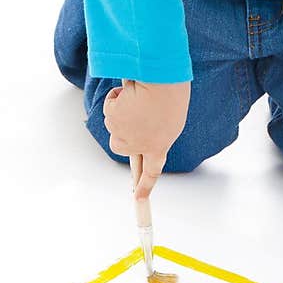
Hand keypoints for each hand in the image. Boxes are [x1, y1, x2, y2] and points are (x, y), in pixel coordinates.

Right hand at [103, 79, 190, 197]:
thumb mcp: (170, 121)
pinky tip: (129, 91)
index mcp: (159, 147)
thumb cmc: (171, 97)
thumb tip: (133, 129)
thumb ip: (154, 132)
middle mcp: (139, 145)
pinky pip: (110, 105)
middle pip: (119, 146)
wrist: (162, 84)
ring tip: (139, 97)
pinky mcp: (112, 118)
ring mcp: (124, 134)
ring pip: (114, 122)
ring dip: (122, 109)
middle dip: (119, 132)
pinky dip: (117, 96)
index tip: (139, 198)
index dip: (144, 186)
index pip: (151, 172)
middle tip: (129, 116)